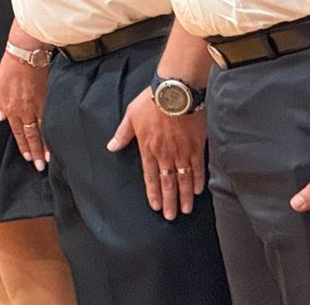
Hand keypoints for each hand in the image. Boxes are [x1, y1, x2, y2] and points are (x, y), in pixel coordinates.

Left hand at [0, 46, 49, 170]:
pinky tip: (56, 139)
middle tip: (40, 166)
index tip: (28, 157)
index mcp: (10, 107)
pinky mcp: (47, 99)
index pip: (17, 132)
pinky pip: (49, 119)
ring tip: (48, 159)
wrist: (25, 54)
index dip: (23, 145)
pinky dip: (51, 131)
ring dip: (44, 146)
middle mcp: (23, 110)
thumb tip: (2, 117)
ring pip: (40, 130)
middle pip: (29, 135)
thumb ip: (1, 104)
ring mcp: (36, 106)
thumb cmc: (10, 67)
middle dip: (34, 152)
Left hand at [107, 88, 208, 218]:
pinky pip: (197, 168)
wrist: (174, 92)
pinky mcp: (196, 147)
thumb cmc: (150, 101)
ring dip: (184, 196)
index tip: (156, 206)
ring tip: (185, 210)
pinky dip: (197, 180)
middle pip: (167, 183)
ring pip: (183, 180)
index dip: (153, 193)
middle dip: (169, 201)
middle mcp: (165, 154)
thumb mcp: (130, 116)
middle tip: (172, 216)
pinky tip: (197, 191)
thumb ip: (122, 134)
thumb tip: (111, 146)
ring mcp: (182, 152)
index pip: (150, 176)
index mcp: (148, 148)